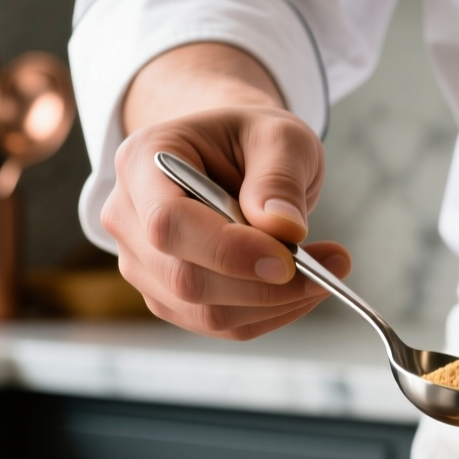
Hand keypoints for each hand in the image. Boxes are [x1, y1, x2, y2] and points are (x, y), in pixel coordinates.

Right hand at [103, 44, 351, 339]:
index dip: (226, 250)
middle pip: (185, 277)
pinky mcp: (169, 296)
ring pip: (205, 312)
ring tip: (326, 272)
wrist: (235, 157)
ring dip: (275, 303)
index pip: (167, 223)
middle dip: (263, 285)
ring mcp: (143, 263)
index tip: (288, 260)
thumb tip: (284, 229)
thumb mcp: (279, 135)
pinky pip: (220, 323)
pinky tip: (301, 288)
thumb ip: (279, 177)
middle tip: (330, 266)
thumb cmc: (252, 140)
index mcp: (142, 160)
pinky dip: (269, 313)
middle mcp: (128, 217)